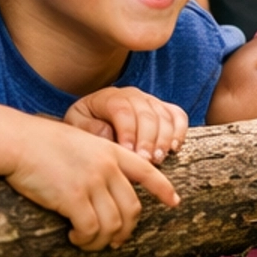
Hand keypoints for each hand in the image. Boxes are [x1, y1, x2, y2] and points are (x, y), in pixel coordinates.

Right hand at [5, 117, 177, 249]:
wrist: (18, 142)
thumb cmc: (42, 143)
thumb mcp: (81, 142)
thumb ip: (99, 161)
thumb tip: (105, 191)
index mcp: (112, 152)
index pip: (148, 172)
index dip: (164, 189)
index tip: (174, 202)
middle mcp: (107, 168)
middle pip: (132, 209)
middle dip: (125, 230)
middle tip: (113, 241)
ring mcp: (92, 182)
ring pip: (113, 225)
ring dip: (102, 241)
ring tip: (87, 242)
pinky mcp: (74, 198)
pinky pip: (90, 230)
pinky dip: (85, 240)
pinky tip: (74, 238)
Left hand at [64, 87, 188, 162]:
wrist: (95, 116)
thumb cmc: (86, 124)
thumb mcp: (77, 124)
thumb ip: (88, 128)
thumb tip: (108, 135)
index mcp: (108, 97)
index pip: (122, 110)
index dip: (128, 131)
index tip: (128, 152)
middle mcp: (133, 95)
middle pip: (146, 113)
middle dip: (148, 139)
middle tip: (146, 161)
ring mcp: (150, 101)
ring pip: (163, 115)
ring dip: (164, 138)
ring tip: (159, 159)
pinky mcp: (164, 109)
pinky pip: (178, 115)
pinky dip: (180, 130)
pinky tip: (174, 148)